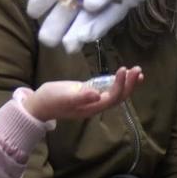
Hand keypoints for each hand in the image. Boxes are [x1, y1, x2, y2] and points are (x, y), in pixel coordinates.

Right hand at [23, 67, 141, 122]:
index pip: (112, 98)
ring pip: (115, 94)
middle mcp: (95, 105)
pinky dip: (118, 83)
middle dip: (129, 85)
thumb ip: (80, 96)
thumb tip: (96, 94)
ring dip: (127, 84)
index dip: (120, 85)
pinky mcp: (89, 93)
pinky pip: (108, 90)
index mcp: (91, 107)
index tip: (123, 70)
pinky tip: (123, 75)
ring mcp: (93, 100)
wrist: (39, 105)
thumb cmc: (50, 99)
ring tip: (137, 72)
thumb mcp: (64, 96)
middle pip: (118, 98)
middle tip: (137, 70)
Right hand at [27, 0, 176, 52]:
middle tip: (47, 41)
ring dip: (78, 29)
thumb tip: (87, 6)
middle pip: (70, 2)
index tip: (31, 13)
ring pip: (88, 14)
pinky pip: (107, 17)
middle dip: (58, 21)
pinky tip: (86, 39)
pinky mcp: (124, 1)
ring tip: (68, 47)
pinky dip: (98, 27)